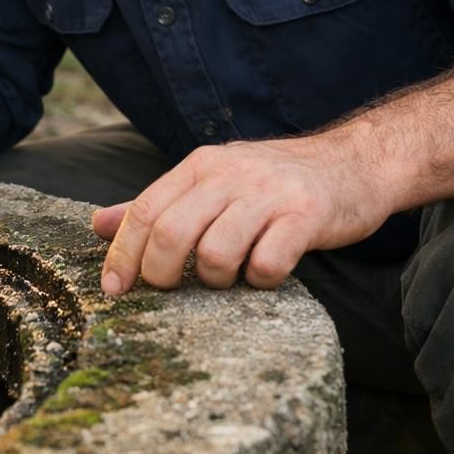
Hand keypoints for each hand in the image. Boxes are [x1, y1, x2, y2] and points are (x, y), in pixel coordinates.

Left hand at [90, 132, 391, 293]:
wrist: (355, 162)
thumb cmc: (276, 182)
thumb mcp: (213, 180)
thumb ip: (160, 203)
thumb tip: (98, 224)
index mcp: (201, 164)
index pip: (145, 211)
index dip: (123, 255)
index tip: (113, 291)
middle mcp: (230, 173)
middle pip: (171, 233)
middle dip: (162, 275)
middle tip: (175, 289)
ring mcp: (269, 193)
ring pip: (215, 253)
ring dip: (217, 280)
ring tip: (232, 274)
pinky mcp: (306, 216)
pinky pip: (267, 264)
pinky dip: (261, 280)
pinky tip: (268, 272)